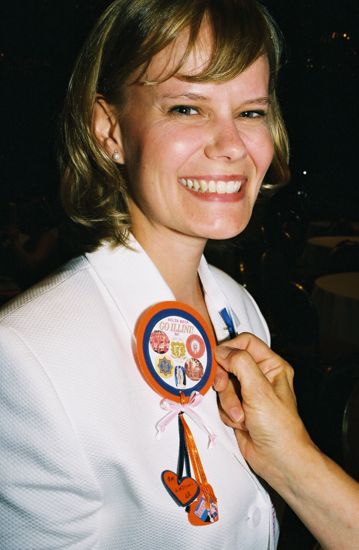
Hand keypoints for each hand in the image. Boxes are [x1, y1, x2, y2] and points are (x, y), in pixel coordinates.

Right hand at [214, 333, 311, 482]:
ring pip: (223, 385)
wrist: (279, 461)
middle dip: (226, 381)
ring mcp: (248, 393)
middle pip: (229, 363)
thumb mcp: (260, 390)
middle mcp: (260, 376)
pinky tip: (241, 423)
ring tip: (241, 415)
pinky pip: (221, 401)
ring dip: (228, 401)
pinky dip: (227, 413)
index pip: (245, 343)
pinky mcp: (238, 407)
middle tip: (224, 388)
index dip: (229, 349)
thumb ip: (240, 364)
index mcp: (271, 366)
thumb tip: (223, 351)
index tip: (218, 360)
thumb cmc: (280, 429)